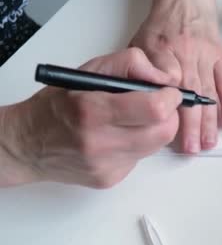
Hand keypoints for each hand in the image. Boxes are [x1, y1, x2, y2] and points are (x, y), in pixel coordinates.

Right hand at [0, 48, 181, 187]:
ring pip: (156, 146)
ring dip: (155, 130)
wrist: (28, 144)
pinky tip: (118, 137)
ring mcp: (105, 166)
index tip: (168, 92)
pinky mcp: (109, 179)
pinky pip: (140, 159)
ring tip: (134, 120)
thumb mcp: (91, 70)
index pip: (154, 109)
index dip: (169, 98)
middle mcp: (99, 143)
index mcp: (92, 111)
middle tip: (158, 105)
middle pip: (163, 132)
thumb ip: (131, 65)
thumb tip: (165, 79)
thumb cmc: (59, 104)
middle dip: (169, 115)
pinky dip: (138, 145)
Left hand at [130, 0, 221, 152]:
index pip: (166, 87)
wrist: (185, 2)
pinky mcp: (220, 59)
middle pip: (191, 96)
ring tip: (208, 142)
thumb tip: (138, 96)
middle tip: (191, 148)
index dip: (168, 110)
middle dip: (191, 125)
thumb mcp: (139, 44)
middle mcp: (187, 57)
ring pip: (209, 94)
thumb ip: (138, 69)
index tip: (166, 131)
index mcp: (164, 54)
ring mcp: (206, 59)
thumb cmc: (161, 26)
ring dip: (210, 120)